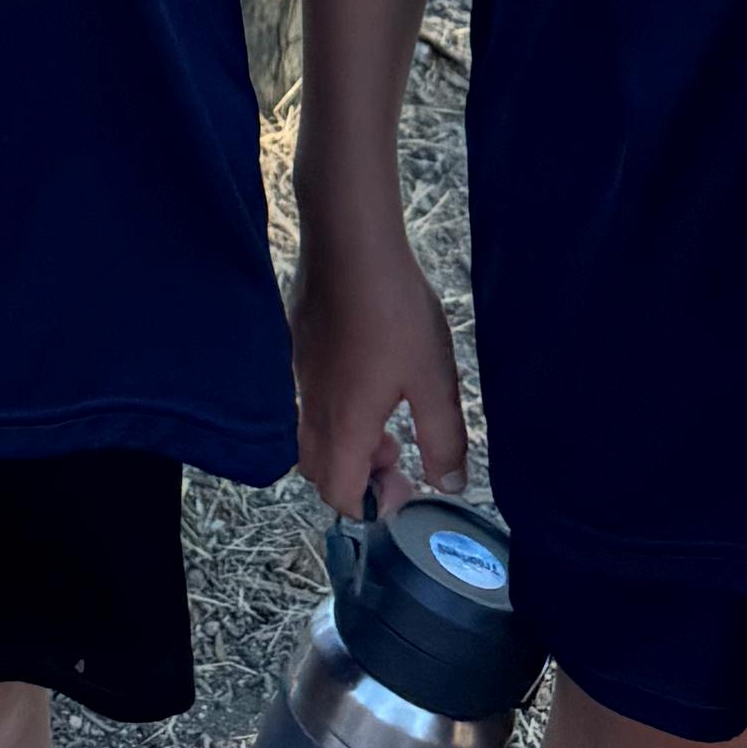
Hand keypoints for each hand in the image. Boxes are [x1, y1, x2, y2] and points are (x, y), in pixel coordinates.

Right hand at [291, 223, 467, 518]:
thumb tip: (448, 484)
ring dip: (347, 442)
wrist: (349, 242)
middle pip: (319, 471)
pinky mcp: (298, 347)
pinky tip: (369, 374)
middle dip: (356, 476)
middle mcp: (312, 407)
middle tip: (397, 454)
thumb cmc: (394, 310)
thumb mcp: (434, 380)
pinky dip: (335, 409)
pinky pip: (308, 398)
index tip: (406, 483)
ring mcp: (299, 375)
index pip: (339, 495)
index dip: (372, 505)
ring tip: (388, 415)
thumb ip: (443, 440)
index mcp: (343, 425)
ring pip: (312, 434)